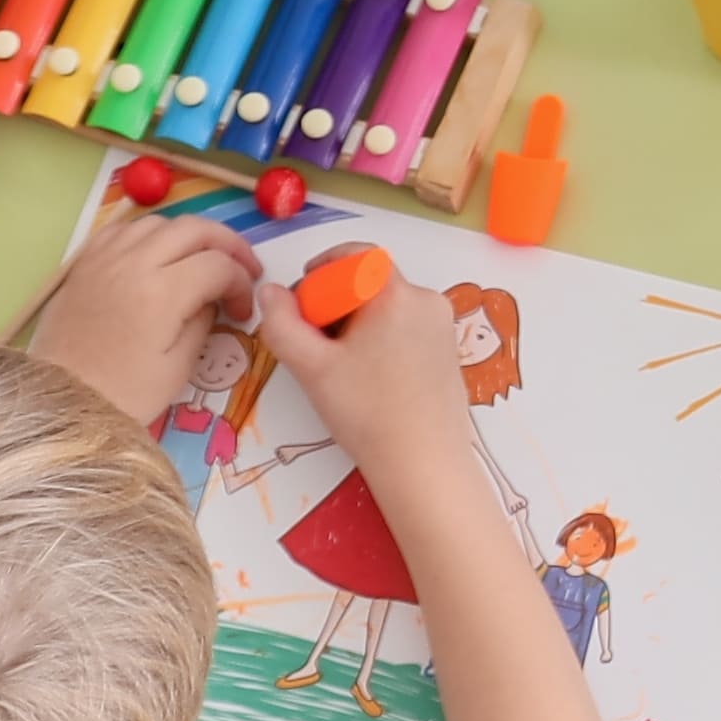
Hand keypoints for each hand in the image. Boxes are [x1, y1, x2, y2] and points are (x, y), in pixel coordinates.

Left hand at [26, 211, 252, 427]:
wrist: (60, 400)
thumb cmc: (123, 394)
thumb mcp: (178, 368)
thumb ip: (203, 323)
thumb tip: (214, 299)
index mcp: (162, 293)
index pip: (219, 266)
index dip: (241, 283)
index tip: (242, 309)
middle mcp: (134, 263)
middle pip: (195, 229)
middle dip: (228, 245)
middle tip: (242, 269)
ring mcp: (105, 258)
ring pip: (160, 222)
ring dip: (190, 235)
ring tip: (201, 259)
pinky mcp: (84, 263)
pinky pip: (123, 229)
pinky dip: (150, 234)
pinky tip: (157, 253)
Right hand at [267, 262, 483, 489]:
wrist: (424, 464)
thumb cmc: (367, 413)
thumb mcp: (311, 368)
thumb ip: (282, 323)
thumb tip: (271, 291)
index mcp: (397, 294)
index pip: (355, 255)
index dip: (322, 270)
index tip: (303, 300)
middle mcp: (428, 300)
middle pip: (371, 282)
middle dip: (337, 303)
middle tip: (315, 342)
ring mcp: (443, 326)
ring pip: (388, 307)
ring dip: (358, 324)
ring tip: (340, 366)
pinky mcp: (449, 351)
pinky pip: (407, 327)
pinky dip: (382, 339)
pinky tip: (369, 378)